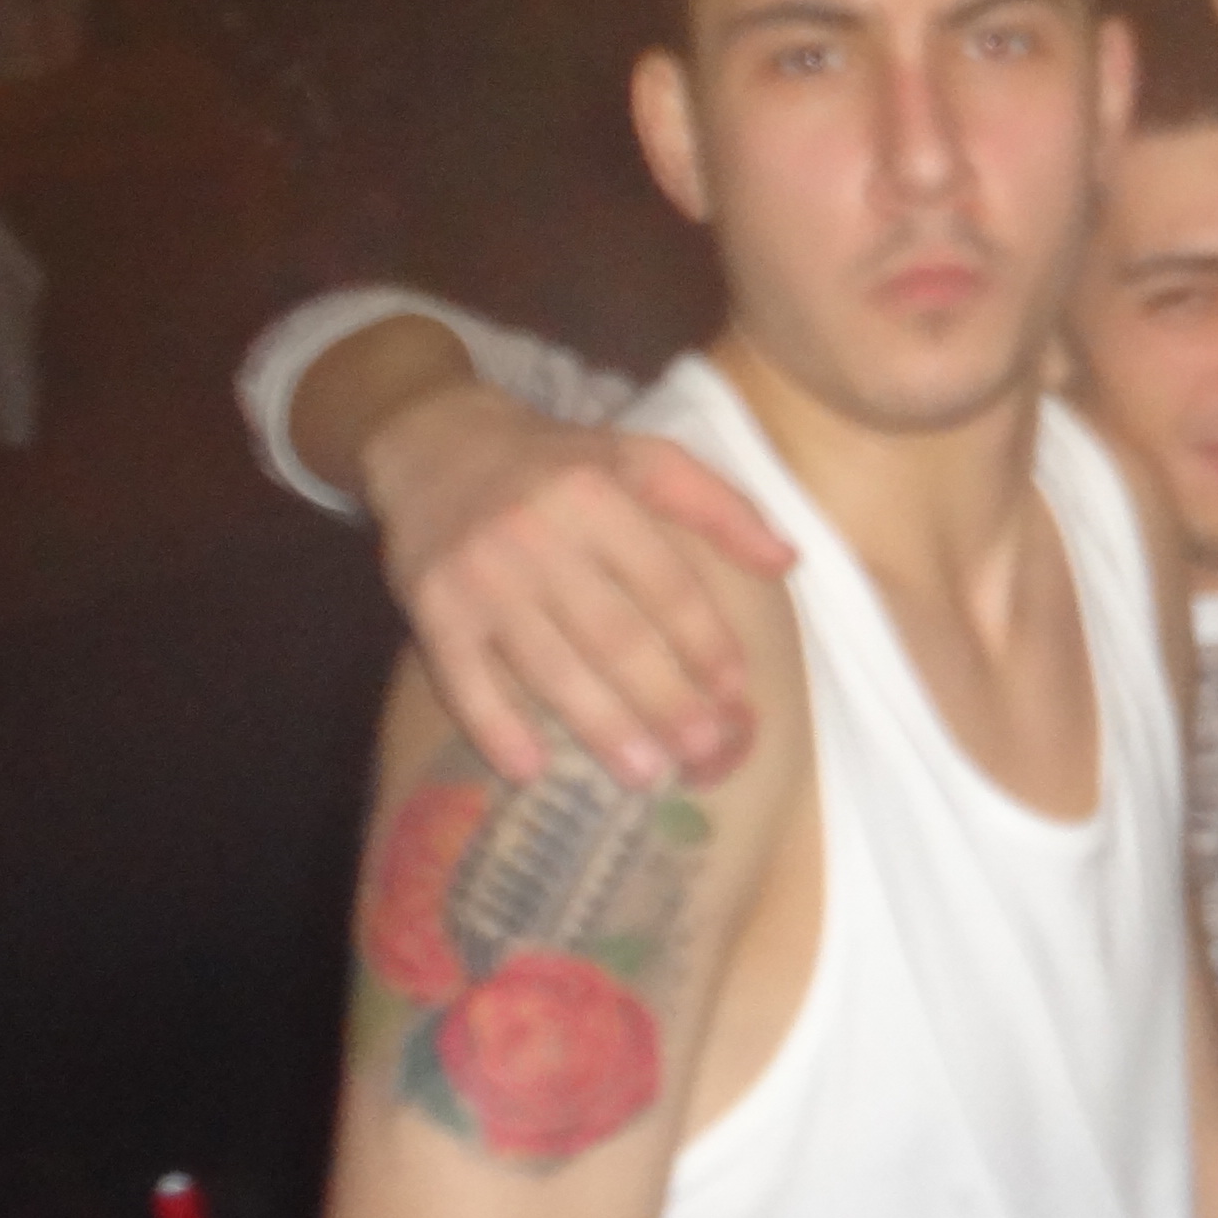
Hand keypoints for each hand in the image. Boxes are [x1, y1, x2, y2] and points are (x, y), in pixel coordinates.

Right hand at [363, 385, 798, 789]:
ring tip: (643, 775)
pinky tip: (528, 770)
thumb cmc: (556, 462)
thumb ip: (717, 505)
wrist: (435, 443)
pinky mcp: (430, 607)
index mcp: (598, 493)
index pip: (665, 582)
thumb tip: (788, 561)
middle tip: (703, 753)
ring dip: (599, 727)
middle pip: (613, 634)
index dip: (704, 641)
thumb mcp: (641, 457)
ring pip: (549, 666)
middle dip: (664, 701)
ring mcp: (479, 575)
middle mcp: (538, 532)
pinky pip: (464, 679)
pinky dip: (495, 728)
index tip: (735, 692)